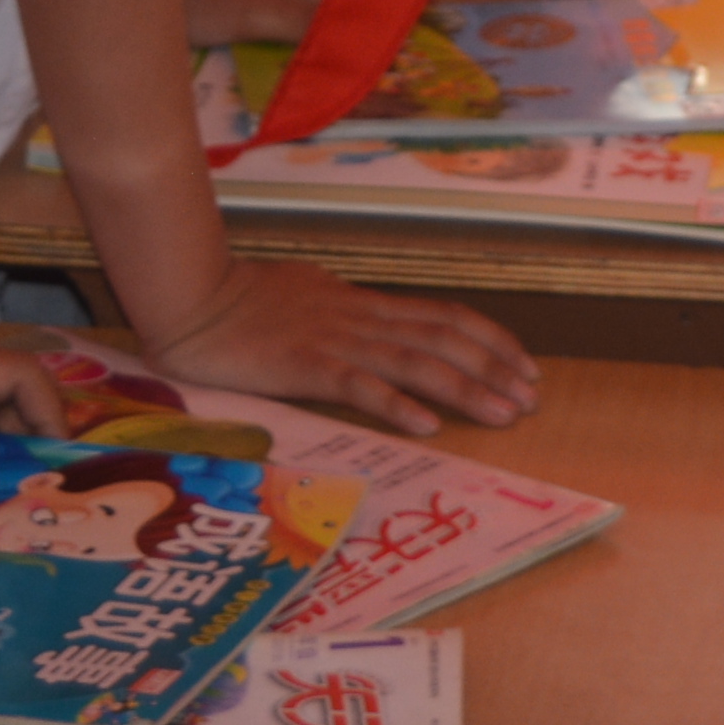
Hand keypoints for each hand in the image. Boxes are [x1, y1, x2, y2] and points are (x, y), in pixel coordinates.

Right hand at [137, 249, 537, 435]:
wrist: (192, 298)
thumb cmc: (240, 302)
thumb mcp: (305, 299)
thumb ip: (341, 315)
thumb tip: (369, 328)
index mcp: (361, 305)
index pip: (442, 317)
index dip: (490, 339)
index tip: (524, 364)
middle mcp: (360, 319)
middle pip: (444, 339)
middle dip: (494, 368)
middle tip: (532, 398)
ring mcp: (335, 341)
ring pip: (416, 362)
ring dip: (466, 388)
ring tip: (504, 413)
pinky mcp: (306, 366)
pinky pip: (360, 386)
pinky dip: (398, 405)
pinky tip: (428, 426)